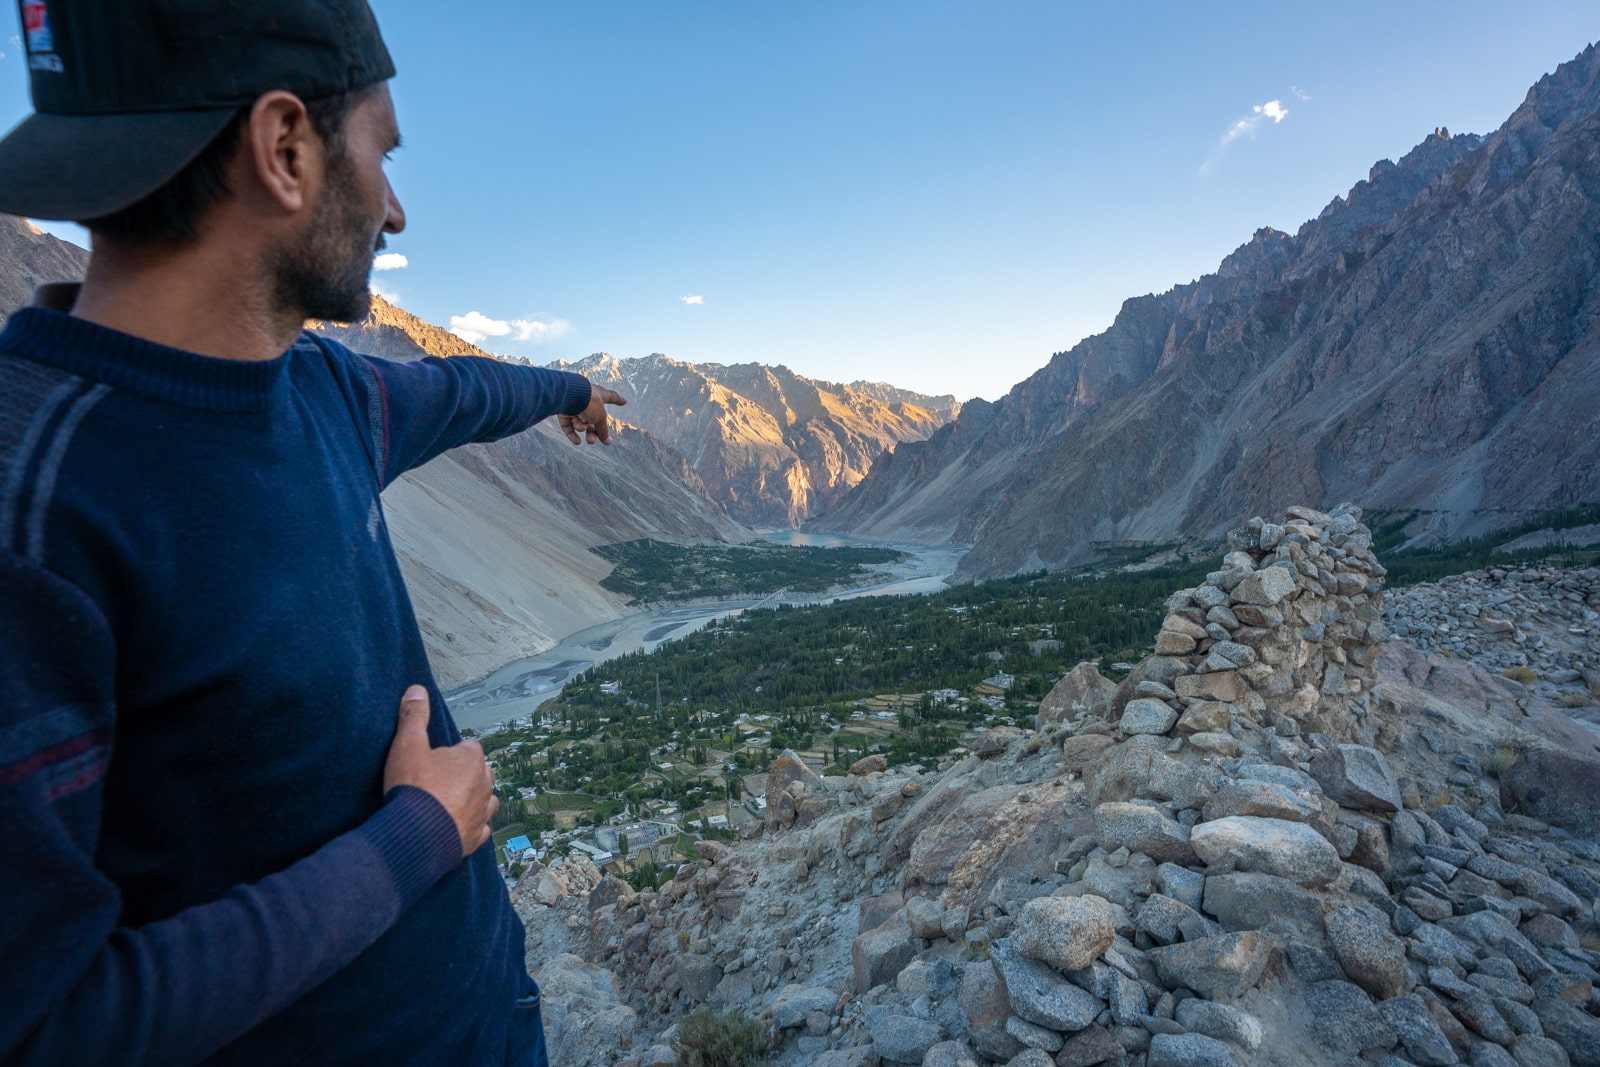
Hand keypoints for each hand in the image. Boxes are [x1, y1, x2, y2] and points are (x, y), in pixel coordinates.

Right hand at [382, 685, 497, 857]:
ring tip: (448, 802)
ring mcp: (482, 812)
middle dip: (465, 774)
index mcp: (471, 759)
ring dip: (472, 799)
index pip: (469, 747)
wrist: (414, 835)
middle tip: (438, 781)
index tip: (434, 761)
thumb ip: (414, 716)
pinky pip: (480, 829)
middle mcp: (484, 784)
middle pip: (481, 772)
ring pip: (486, 799)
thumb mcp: (407, 745)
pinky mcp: (476, 837)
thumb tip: (417, 690)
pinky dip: (470, 826)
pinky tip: (456, 827)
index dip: (451, 753)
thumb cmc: (412, 788)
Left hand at [558, 384, 626, 444]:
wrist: (568, 395)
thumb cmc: (588, 401)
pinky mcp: (563, 409)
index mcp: (599, 395)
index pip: (612, 397)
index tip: (624, 401)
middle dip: (592, 431)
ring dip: (583, 431)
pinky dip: (572, 433)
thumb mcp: (600, 418)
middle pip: (592, 417)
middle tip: (592, 440)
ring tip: (585, 435)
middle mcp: (587, 398)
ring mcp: (574, 404)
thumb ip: (603, 430)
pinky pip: (568, 424)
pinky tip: (577, 441)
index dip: (618, 400)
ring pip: (579, 422)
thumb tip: (607, 442)